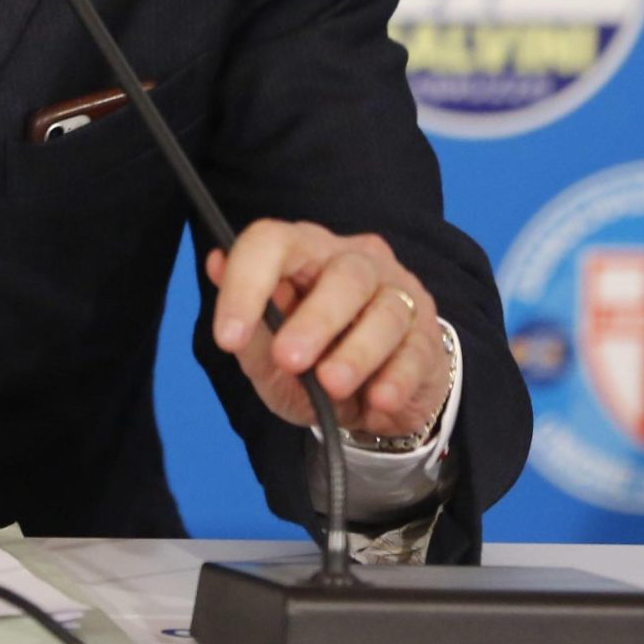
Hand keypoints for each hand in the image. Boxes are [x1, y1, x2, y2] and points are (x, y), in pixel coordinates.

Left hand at [207, 222, 448, 441]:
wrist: (372, 401)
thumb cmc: (313, 366)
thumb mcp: (268, 360)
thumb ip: (247, 325)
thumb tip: (215, 263)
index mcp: (305, 254)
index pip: (274, 242)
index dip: (247, 283)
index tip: (227, 336)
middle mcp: (355, 261)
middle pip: (343, 273)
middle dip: (314, 319)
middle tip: (289, 360)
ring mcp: (398, 294)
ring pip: (386, 310)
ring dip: (356, 351)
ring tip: (333, 385)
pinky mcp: (429, 335)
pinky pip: (416, 351)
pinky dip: (395, 378)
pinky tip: (379, 400)